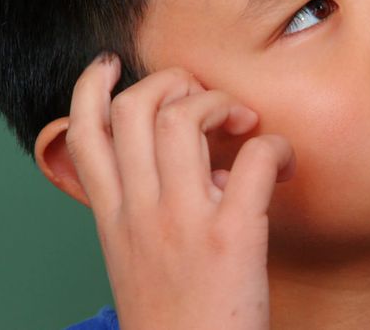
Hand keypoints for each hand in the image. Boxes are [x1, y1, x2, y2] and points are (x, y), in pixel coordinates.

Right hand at [65, 54, 295, 329]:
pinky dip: (277, 146)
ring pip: (184, 118)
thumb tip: (204, 162)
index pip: (83, 133)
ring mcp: (183, 220)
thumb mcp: (138, 259)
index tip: (113, 64)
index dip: (91, 86)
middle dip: (174, 82)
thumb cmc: (178, 317)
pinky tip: (286, 164)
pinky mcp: (233, 236)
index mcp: (113, 217)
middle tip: (207, 101)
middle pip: (136, 108)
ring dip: (222, 104)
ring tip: (245, 124)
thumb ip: (148, 207)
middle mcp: (140, 211)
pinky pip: (255, 158)